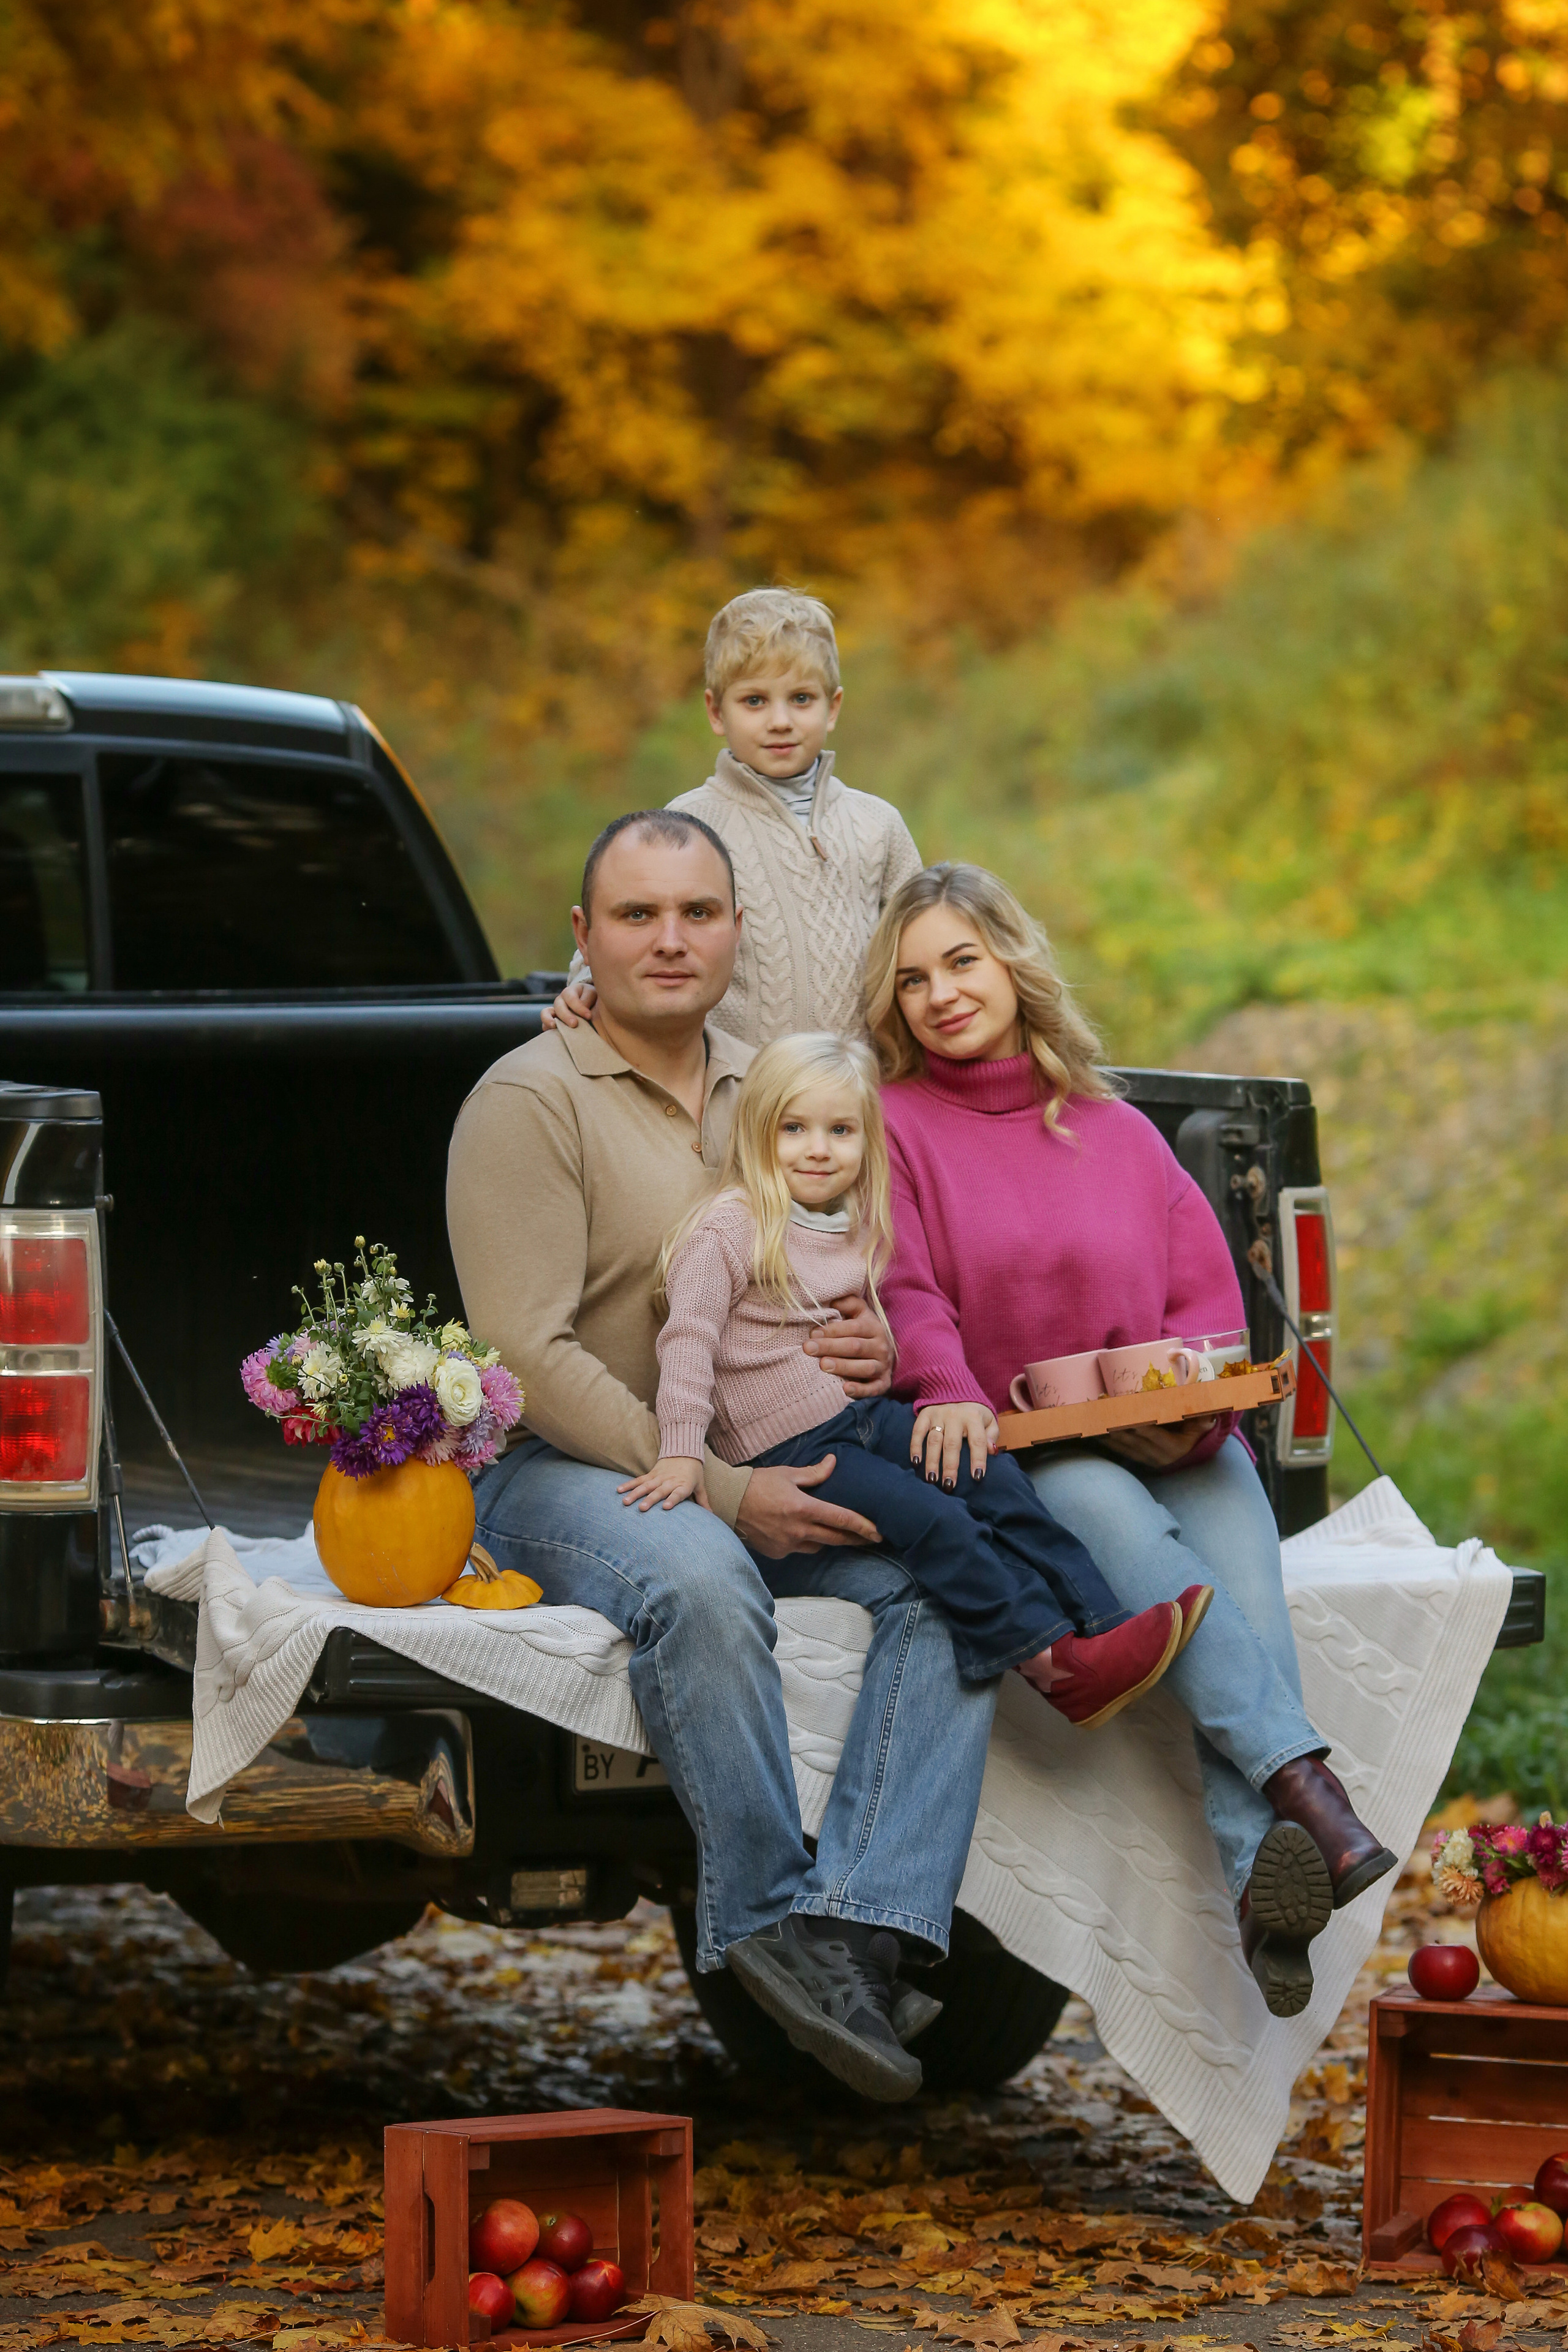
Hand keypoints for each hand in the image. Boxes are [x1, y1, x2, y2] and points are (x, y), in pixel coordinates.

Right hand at [542, 979, 596, 1030]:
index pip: (571, 998)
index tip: (589, 1016)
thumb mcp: (592, 994)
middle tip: (574, 1024)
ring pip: (545, 1013)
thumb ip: (587, 999)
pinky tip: (554, 1034)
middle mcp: (560, 1001)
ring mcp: (554, 1012)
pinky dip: (547, 1029)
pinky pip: (545, 1025)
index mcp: (569, 992)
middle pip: (558, 1006)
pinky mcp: (552, 1022)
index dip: (579, 1007)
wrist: (588, 1004)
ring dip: (548, 1020)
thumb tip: (582, 1008)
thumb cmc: (590, 999)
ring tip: (554, 1026)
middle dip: (566, 1015)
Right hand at [617, 1456, 706, 1511]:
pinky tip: (618, 1490)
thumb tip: (712, 1516)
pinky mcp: (651, 1473)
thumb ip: (703, 1501)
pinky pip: (638, 1480)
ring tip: (625, 1502)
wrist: (685, 1450)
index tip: (666, 1507)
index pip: (678, 1493)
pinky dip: (629, 1484)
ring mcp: (659, 1477)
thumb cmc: (694, 1472)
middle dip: (650, 1500)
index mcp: (683, 1485)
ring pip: (645, 1486)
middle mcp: (670, 1481)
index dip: (672, 1499)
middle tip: (641, 1509)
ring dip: (635, 1494)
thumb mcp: (700, 1486)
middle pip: (659, 1491)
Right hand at [735, 1458, 881, 1558]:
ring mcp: (787, 1544)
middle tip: (871, 1538)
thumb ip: (814, 1473)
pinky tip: (801, 1532)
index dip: (863, 1527)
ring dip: (827, 1539)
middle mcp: (798, 1530)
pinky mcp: (777, 1552)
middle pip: (835, 1538)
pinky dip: (804, 1542)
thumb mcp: (787, 1474)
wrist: (727, 1502)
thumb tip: (833, 1462)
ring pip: (818, 1546)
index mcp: (803, 1508)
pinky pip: (799, 1550)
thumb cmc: (758, 1484)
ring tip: (834, 1532)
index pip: (841, 1519)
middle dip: (855, 1539)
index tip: (878, 1532)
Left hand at [804, 1294, 892, 1397]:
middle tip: (809, 1348)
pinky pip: (874, 1389)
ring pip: (864, 1367)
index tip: (813, 1333)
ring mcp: (883, 1366)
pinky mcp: (883, 1383)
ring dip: (843, 1366)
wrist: (886, 1354)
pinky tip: (845, 1389)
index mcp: (874, 1327)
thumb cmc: (864, 1332)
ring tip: (823, 1365)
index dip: (833, 1330)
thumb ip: (849, 1303)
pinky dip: (861, 1390)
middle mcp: (881, 1347)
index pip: (853, 1328)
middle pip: (855, 1346)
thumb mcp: (860, 1314)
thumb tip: (832, 1299)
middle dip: (830, 1347)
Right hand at [911, 1401, 997, 1487]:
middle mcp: (955, 1415)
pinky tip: (915, 1462)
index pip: (977, 1440)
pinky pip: (918, 1431)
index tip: (977, 1477)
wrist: (955, 1388)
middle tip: (949, 1485)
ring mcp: (938, 1415)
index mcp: (973, 1417)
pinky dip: (915, 1447)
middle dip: (950, 1466)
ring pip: (934, 1440)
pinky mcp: (925, 1414)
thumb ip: (992, 1435)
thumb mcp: (989, 1420)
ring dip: (932, 1461)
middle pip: (952, 1444)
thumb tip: (992, 1451)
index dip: (978, 1459)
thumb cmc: (974, 1413)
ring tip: (932, 1480)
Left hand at [1102, 1416, 1216, 1468]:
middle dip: (1117, 1425)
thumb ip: (1201, 1419)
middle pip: (1133, 1439)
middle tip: (1102, 1411)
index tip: (1125, 1414)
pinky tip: (1096, 1434)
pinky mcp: (1139, 1461)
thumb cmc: (1195, 1434)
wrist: (1191, 1454)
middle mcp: (1159, 1456)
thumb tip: (1208, 1411)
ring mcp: (1147, 1460)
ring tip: (1094, 1421)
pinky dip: (1109, 1442)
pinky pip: (1121, 1452)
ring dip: (1109, 1434)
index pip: (1153, 1433)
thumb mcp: (1201, 1426)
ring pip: (1124, 1446)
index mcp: (1174, 1447)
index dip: (1138, 1424)